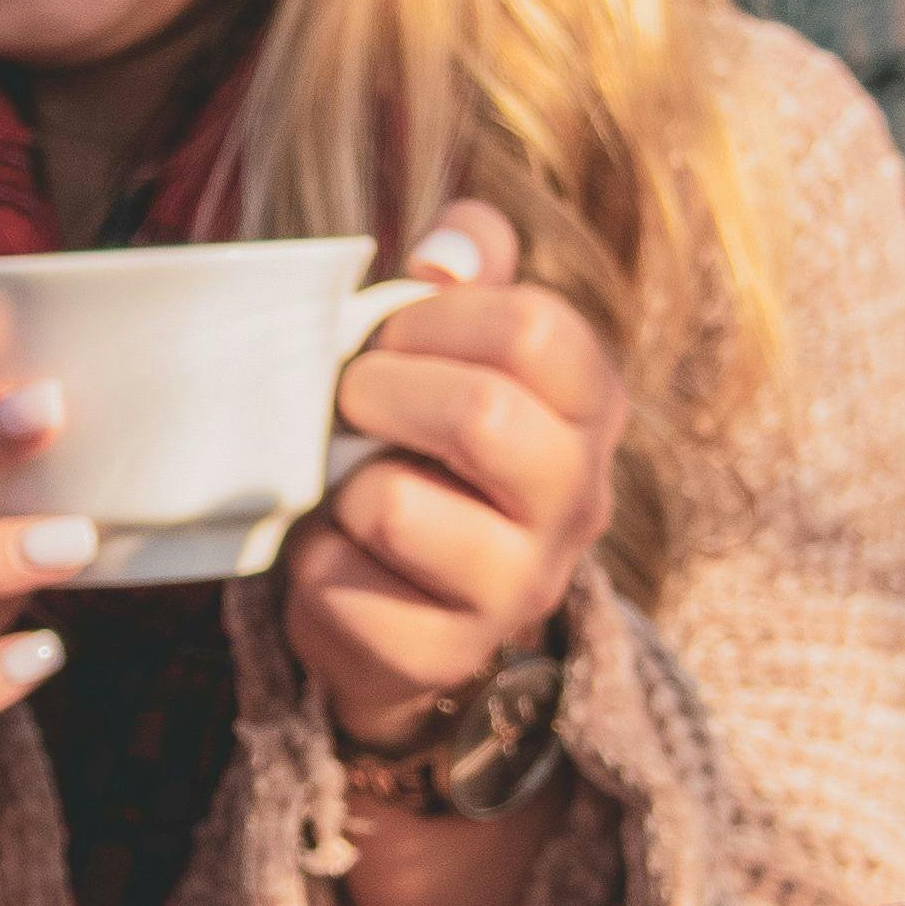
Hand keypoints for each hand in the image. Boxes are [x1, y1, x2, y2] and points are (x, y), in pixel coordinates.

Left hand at [276, 199, 623, 754]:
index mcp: (591, 412)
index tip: (391, 338)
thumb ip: (469, 270)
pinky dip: (313, 561)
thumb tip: (449, 248)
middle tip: (350, 400)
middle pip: (481, 415)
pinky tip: (338, 558)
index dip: (436, 318)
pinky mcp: (441, 657)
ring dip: (343, 485)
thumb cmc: (427, 445)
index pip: (536, 329)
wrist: (409, 606)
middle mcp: (577, 504)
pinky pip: (341, 586)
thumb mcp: (459, 345)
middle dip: (380, 392)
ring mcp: (516, 591)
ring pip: (394, 507)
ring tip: (350, 488)